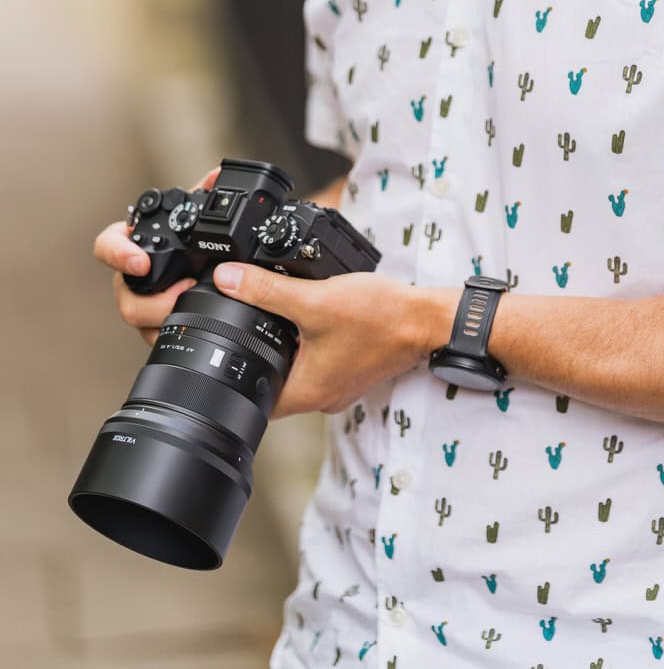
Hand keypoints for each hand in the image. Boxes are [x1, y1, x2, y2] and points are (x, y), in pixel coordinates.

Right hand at [93, 167, 220, 346]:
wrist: (212, 270)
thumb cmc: (194, 239)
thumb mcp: (199, 216)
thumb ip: (206, 193)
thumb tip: (219, 175)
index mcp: (137, 243)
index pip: (108, 245)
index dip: (117, 253)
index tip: (141, 263)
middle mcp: (133, 273)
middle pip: (123, 293)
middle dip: (151, 299)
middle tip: (184, 290)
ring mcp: (141, 300)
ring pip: (136, 318)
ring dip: (162, 316)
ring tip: (192, 305)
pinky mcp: (154, 324)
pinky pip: (152, 336)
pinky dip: (169, 333)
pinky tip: (190, 325)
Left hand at [212, 261, 456, 416]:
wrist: (428, 320)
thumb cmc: (381, 317)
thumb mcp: (315, 299)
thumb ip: (267, 289)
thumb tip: (227, 279)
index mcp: (306, 392)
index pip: (252, 397)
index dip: (233, 373)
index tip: (220, 347)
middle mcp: (321, 396)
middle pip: (273, 381)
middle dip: (259, 352)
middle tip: (246, 322)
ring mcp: (339, 384)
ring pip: (296, 368)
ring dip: (286, 344)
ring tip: (279, 316)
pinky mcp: (352, 369)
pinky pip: (319, 360)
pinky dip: (310, 341)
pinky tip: (312, 317)